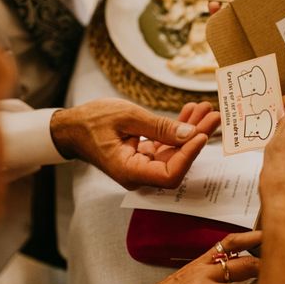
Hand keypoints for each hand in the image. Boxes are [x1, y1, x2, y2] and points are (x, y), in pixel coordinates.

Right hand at [50, 100, 219, 189]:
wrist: (71, 127)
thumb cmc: (91, 122)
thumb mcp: (126, 117)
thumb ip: (159, 127)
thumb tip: (189, 134)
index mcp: (130, 172)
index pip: (169, 174)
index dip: (188, 157)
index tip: (201, 135)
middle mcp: (139, 174)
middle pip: (177, 162)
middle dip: (196, 136)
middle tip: (213, 115)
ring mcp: (143, 166)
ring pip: (176, 152)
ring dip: (191, 130)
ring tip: (205, 108)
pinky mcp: (146, 156)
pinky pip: (167, 145)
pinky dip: (179, 129)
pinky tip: (191, 112)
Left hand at [112, 231, 260, 283]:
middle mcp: (202, 274)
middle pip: (247, 266)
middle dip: (272, 270)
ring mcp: (200, 264)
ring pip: (236, 247)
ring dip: (260, 245)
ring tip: (283, 244)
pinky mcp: (198, 261)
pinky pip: (223, 244)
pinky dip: (242, 240)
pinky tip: (257, 240)